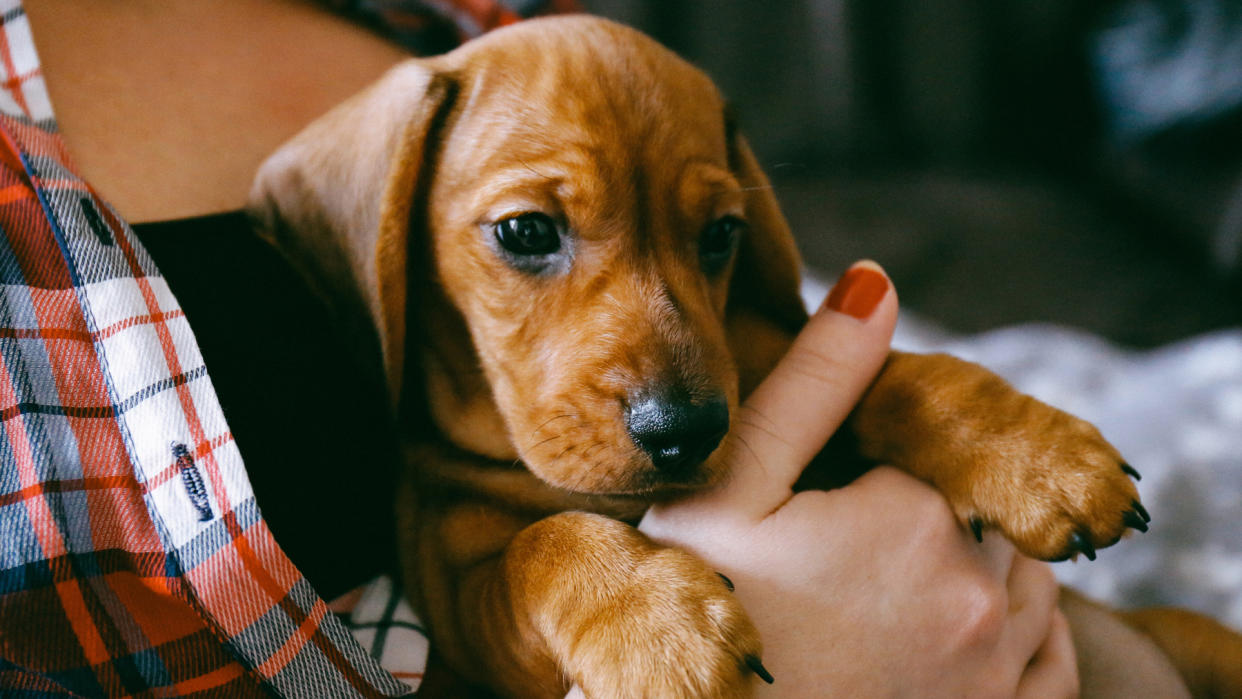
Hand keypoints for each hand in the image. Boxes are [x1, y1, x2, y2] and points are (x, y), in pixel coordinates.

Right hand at [639, 261, 1078, 697]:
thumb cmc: (699, 608)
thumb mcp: (732, 485)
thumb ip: (811, 382)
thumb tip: (878, 283)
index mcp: (916, 516)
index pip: (939, 445)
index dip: (882, 460)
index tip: (825, 499)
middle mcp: (978, 591)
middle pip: (983, 508)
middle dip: (930, 509)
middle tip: (846, 545)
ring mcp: (996, 669)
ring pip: (1028, 574)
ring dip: (982, 561)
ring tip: (892, 583)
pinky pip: (1051, 658)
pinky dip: (1028, 633)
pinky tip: (969, 629)